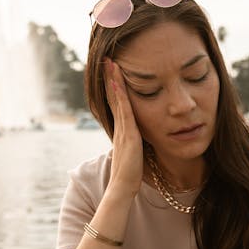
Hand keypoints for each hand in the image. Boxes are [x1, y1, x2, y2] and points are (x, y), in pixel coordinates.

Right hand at [104, 58, 142, 197]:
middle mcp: (120, 126)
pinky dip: (119, 95)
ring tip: (110, 63)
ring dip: (113, 81)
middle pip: (113, 97)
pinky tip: (119, 82)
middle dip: (110, 78)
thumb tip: (140, 138)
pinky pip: (124, 110)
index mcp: (122, 130)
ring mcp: (122, 129)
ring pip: (116, 100)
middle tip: (107, 60)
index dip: (114, 87)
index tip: (113, 71)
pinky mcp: (128, 134)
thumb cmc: (130, 176)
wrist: (122, 189)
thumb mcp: (134, 154)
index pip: (117, 103)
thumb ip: (135, 144)